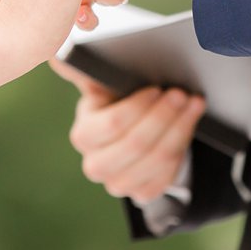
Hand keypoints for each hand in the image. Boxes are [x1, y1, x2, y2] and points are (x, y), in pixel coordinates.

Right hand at [52, 58, 205, 202]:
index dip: (138, 107)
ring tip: (193, 104)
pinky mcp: (142, 193)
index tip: (156, 89)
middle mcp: (96, 165)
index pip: (112, 125)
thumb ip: (81, 70)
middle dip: (163, 117)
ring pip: (157, 160)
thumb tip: (56, 57)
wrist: (134, 133)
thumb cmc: (116, 103)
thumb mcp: (100, 84)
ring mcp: (119, 183)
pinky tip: (189, 127)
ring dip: (180, 129)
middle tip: (182, 94)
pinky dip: (182, 149)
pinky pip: (167, 176)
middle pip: (137, 144)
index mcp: (84, 135)